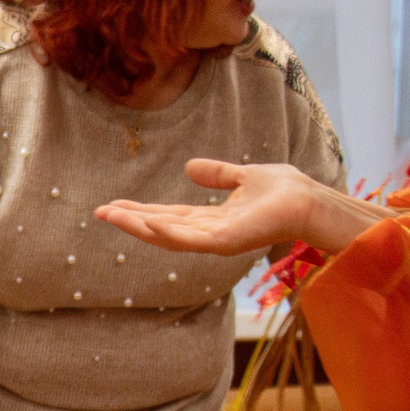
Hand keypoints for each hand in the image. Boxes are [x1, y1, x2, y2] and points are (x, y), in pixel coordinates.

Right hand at [96, 160, 337, 256]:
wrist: (309, 201)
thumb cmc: (285, 191)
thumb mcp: (243, 175)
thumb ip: (218, 174)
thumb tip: (189, 166)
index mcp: (211, 219)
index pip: (169, 215)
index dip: (141, 210)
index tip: (115, 204)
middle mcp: (209, 234)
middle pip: (161, 228)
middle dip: (131, 220)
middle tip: (100, 212)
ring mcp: (215, 242)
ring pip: (168, 236)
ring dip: (139, 226)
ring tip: (113, 215)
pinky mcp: (225, 244)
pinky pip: (188, 239)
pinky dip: (165, 232)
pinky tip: (146, 221)